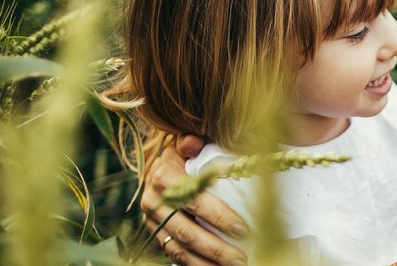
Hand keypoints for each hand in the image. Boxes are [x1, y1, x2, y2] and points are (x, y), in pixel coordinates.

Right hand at [141, 135, 247, 265]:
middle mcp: (153, 201)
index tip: (243, 228)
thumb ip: (192, 142)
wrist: (161, 167)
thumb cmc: (187, 154)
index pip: (192, 200)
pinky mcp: (156, 236)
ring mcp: (152, 222)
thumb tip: (193, 142)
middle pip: (186, 231)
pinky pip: (175, 256)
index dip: (217, 216)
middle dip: (215, 248)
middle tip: (242, 259)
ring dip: (207, 262)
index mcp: (163, 176)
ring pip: (179, 249)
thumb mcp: (188, 143)